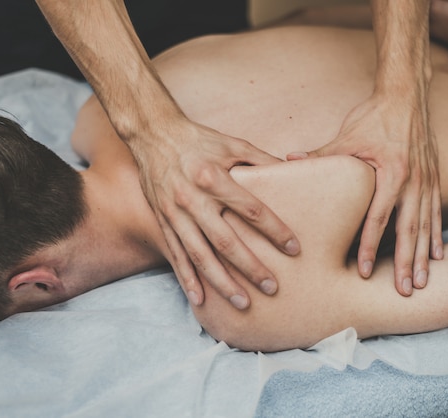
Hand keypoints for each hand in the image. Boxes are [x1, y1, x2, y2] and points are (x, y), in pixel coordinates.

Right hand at [134, 114, 299, 309]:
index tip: (294, 249)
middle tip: (273, 287)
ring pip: (200, 255)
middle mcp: (193, 198)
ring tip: (243, 303)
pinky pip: (175, 255)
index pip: (251, 210)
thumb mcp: (233, 143)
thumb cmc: (200, 140)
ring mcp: (175, 213)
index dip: (274, 230)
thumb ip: (263, 160)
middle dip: (250, 268)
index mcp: (213, 177)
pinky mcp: (162, 221)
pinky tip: (200, 300)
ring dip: (222, 282)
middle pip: (226, 241)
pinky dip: (188, 279)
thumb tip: (294, 171)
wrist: (153, 134)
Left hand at [289, 91, 442, 295]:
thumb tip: (288, 160)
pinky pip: (438, 213)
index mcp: (392, 172)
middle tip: (405, 292)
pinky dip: (438, 236)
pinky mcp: (434, 179)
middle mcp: (415, 181)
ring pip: (427, 226)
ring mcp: (427, 181)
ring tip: (422, 283)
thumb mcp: (348, 135)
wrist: (407, 95)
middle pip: (410, 230)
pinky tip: (439, 255)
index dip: (372, 246)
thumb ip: (322, 154)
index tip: (366, 272)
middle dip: (407, 263)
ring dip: (425, 257)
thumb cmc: (375, 116)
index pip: (380, 217)